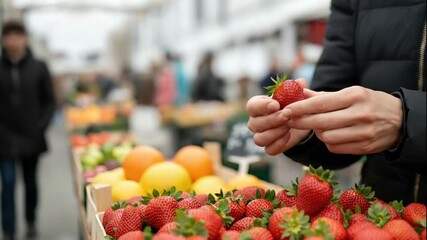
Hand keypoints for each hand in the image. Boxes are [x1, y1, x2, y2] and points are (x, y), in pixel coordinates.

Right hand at [246, 79, 310, 154]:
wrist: (302, 121)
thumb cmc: (293, 104)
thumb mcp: (296, 94)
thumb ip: (297, 88)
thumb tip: (300, 82)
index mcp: (257, 106)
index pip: (251, 106)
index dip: (262, 106)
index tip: (276, 104)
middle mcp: (255, 122)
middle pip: (254, 124)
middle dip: (271, 120)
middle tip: (287, 115)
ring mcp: (260, 135)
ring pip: (259, 139)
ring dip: (275, 133)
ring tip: (288, 126)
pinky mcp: (269, 147)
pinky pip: (269, 150)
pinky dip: (279, 144)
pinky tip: (288, 136)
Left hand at [283, 86, 402, 154]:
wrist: (401, 120)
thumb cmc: (370, 103)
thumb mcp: (351, 93)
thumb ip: (325, 96)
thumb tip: (300, 93)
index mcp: (355, 96)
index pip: (321, 103)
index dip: (300, 108)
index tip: (286, 110)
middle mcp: (360, 114)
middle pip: (320, 122)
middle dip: (301, 122)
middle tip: (290, 120)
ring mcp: (363, 132)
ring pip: (326, 137)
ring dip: (317, 132)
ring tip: (319, 126)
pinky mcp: (364, 147)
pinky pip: (335, 147)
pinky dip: (328, 142)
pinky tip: (332, 135)